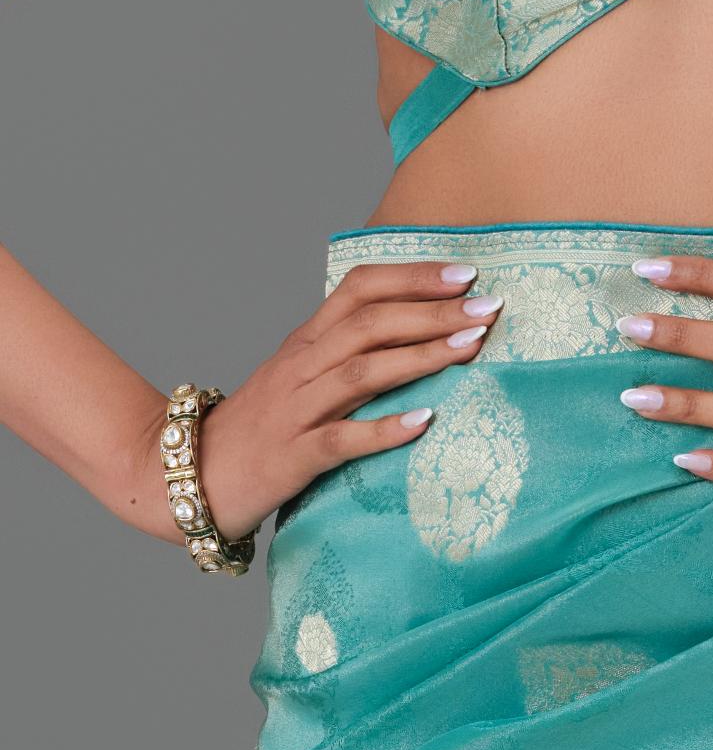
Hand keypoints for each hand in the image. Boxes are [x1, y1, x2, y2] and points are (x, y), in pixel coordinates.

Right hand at [135, 261, 506, 542]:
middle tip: (489, 306)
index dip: (412, 275)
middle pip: (369, 323)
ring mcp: (293, 411)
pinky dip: (382, 429)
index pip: (360, 288)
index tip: (466, 271)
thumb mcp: (299, 376)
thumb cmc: (259, 427)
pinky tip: (424, 422)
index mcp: (305, 339)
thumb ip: (347, 351)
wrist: (184, 478)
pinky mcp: (289, 459)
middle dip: (433, 311)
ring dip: (420, 356)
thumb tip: (420, 328)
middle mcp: (300, 366)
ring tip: (472, 348)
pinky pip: (339, 440)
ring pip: (360, 372)